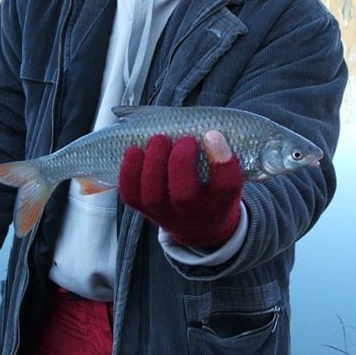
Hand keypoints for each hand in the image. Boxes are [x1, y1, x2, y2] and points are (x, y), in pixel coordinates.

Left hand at [119, 130, 242, 247]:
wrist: (202, 226)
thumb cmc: (214, 190)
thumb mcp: (226, 176)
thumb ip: (219, 156)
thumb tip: (205, 127)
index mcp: (222, 202)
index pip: (226, 186)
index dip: (221, 160)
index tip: (213, 135)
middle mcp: (194, 214)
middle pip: (184, 195)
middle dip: (180, 160)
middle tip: (185, 139)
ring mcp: (166, 215)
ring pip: (153, 195)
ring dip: (153, 162)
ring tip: (160, 139)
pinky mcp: (144, 212)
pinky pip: (130, 195)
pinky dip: (129, 171)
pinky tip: (136, 150)